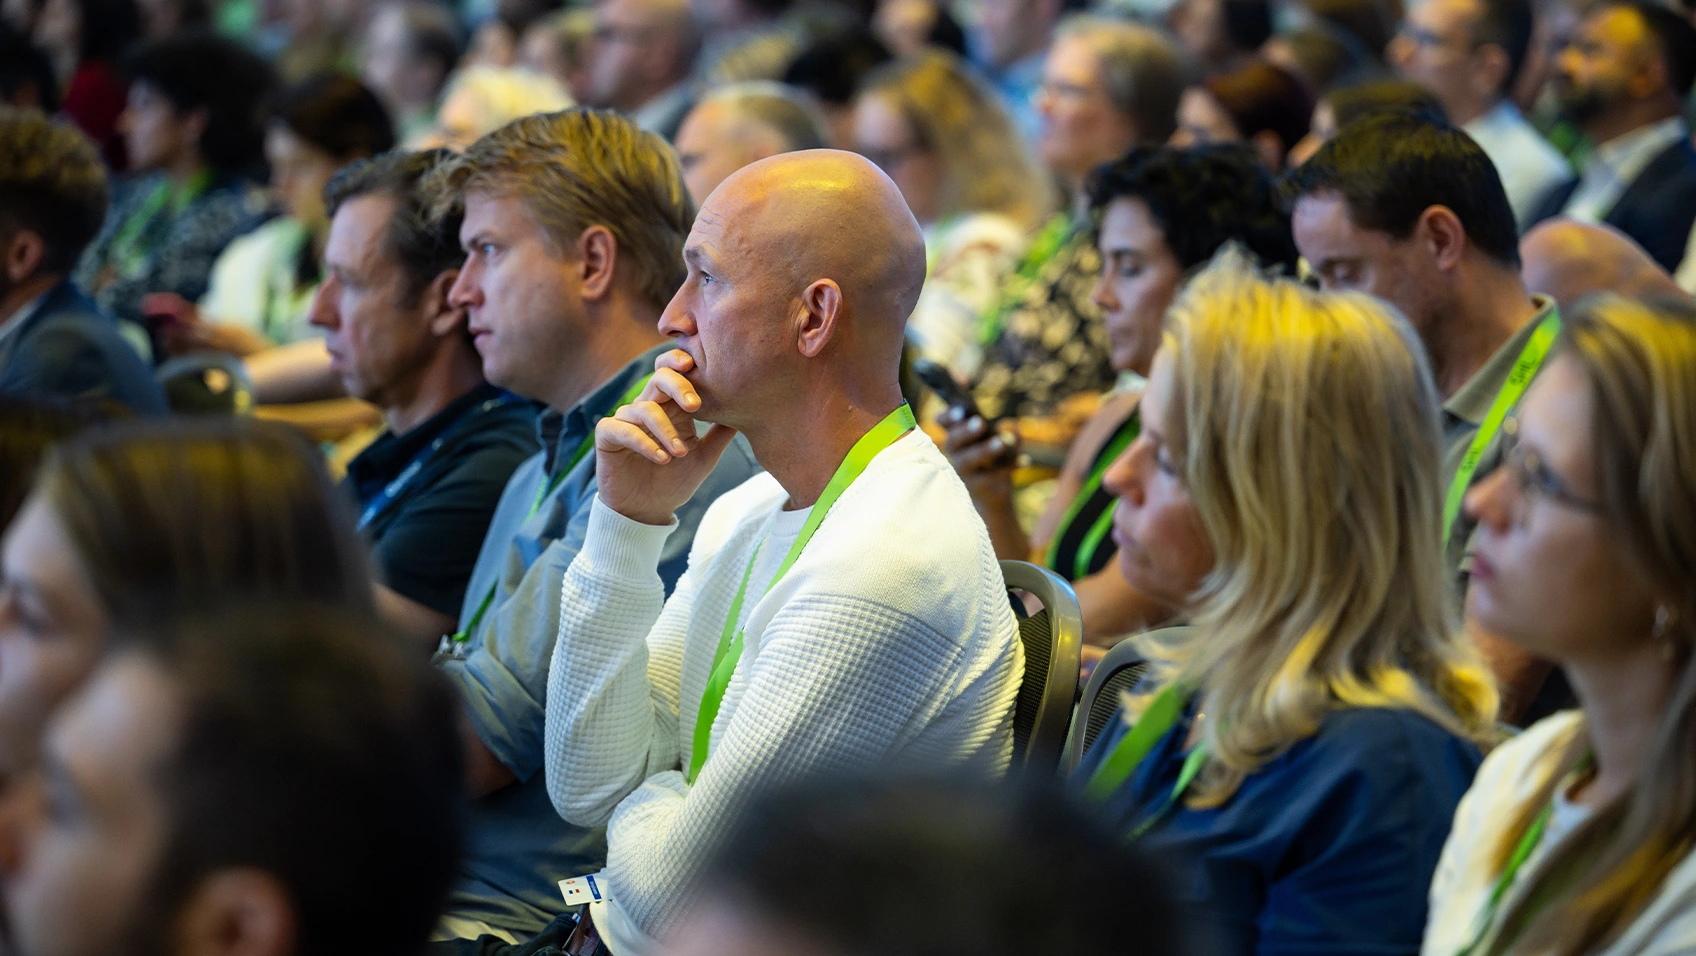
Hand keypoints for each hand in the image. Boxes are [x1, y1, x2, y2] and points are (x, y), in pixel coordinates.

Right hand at [595, 349, 738, 525]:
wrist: (648, 512)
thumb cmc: (675, 481)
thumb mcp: (705, 457)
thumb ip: (721, 434)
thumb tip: (746, 412)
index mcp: (670, 407)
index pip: (674, 373)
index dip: (681, 363)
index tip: (697, 365)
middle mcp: (647, 407)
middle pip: (658, 379)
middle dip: (678, 386)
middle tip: (695, 405)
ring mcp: (626, 420)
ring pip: (644, 408)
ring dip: (666, 430)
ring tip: (680, 453)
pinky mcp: (608, 437)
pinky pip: (623, 430)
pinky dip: (644, 442)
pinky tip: (662, 459)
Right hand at [941, 405, 1017, 501]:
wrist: (992, 495)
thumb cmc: (994, 460)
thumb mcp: (1003, 443)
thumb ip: (1009, 433)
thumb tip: (1014, 427)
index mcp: (958, 435)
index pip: (943, 422)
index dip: (948, 414)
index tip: (961, 408)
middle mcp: (955, 452)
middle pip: (952, 440)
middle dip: (965, 431)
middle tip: (979, 423)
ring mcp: (963, 471)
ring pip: (967, 460)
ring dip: (984, 450)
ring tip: (1002, 443)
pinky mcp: (975, 487)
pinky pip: (989, 477)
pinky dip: (1007, 467)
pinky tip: (1023, 460)